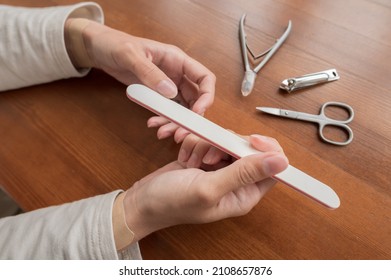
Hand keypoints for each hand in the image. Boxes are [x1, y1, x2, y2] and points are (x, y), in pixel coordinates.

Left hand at [66, 18, 215, 141]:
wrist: (100, 50)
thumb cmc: (116, 45)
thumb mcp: (130, 55)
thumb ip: (150, 73)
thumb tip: (170, 92)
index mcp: (178, 60)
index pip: (205, 78)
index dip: (206, 97)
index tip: (196, 113)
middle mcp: (177, 74)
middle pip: (195, 99)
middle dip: (189, 118)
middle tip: (178, 133)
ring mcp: (168, 85)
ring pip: (182, 109)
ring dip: (175, 123)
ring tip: (160, 132)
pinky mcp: (157, 95)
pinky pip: (167, 111)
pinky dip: (163, 120)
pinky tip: (152, 124)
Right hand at [122, 134, 287, 241]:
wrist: (142, 201)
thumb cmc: (172, 203)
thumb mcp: (209, 188)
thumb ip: (244, 173)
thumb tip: (281, 162)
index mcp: (244, 195)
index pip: (271, 169)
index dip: (264, 150)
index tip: (245, 140)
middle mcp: (235, 183)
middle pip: (246, 149)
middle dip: (224, 145)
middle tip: (207, 157)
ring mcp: (219, 170)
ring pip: (226, 141)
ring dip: (206, 144)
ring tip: (191, 161)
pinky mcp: (205, 160)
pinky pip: (209, 140)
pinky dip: (196, 144)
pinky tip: (185, 158)